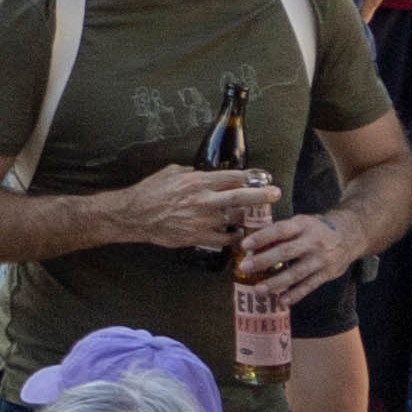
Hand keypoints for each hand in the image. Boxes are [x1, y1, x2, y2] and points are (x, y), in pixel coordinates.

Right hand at [128, 166, 276, 252]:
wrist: (135, 215)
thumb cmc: (150, 191)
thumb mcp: (170, 173)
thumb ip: (191, 173)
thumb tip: (205, 174)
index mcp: (197, 182)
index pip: (231, 177)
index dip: (250, 177)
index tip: (262, 177)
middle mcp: (204, 200)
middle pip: (240, 197)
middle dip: (261, 195)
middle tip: (276, 193)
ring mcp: (202, 220)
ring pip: (234, 219)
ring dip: (248, 218)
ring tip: (258, 218)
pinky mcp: (198, 237)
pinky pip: (224, 238)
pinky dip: (234, 236)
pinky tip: (239, 234)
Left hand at [230, 208, 353, 291]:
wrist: (349, 235)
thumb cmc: (315, 229)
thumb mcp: (300, 223)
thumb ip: (280, 232)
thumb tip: (253, 245)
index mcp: (302, 225)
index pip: (280, 230)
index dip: (262, 237)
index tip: (244, 245)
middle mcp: (312, 242)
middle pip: (286, 252)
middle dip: (264, 261)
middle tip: (245, 268)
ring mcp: (320, 260)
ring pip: (296, 273)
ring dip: (276, 283)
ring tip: (258, 290)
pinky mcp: (326, 274)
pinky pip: (309, 286)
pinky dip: (295, 294)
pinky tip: (281, 301)